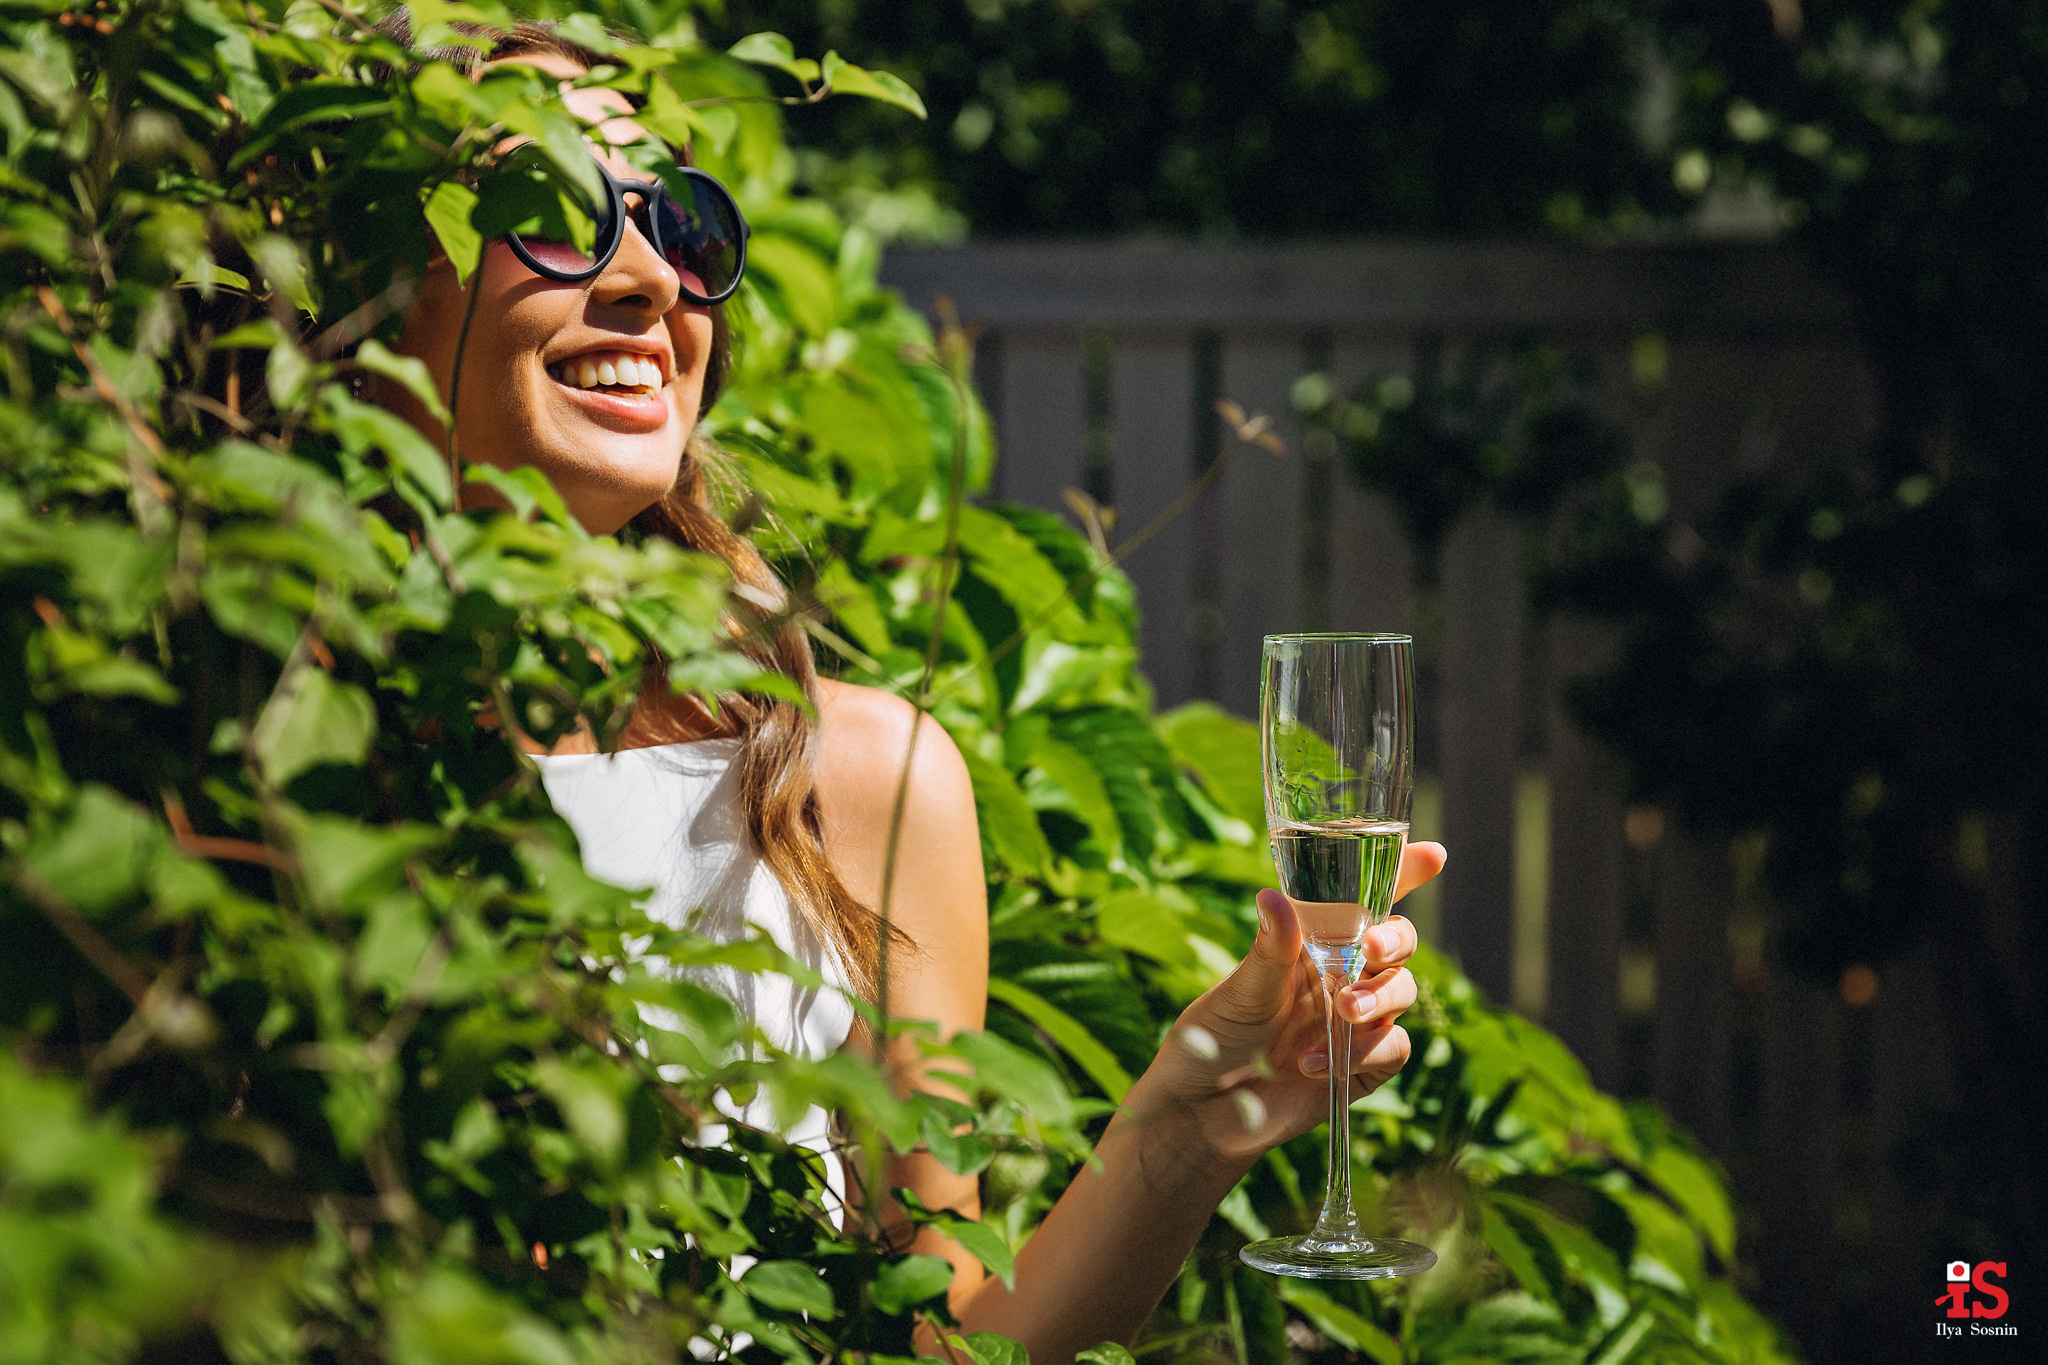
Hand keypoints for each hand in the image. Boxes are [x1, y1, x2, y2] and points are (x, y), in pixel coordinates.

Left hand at [1127, 843, 1444, 1169]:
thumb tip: (1274, 897)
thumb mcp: (1238, 992)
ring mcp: (1356, 1021)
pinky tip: (1311, 1065)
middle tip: (1372, 948)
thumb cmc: (1212, 1038)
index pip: (1364, 900)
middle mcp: (1342, 975)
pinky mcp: (1362, 1068)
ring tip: (1343, 1011)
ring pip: (1403, 992)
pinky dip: (1363, 1052)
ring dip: (1381, 996)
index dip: (1403, 874)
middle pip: (1398, 943)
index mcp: (1312, 942)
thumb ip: (1268, 951)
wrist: (1201, 1111)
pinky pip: (1393, 1049)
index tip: (1433, 855)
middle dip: (1396, 940)